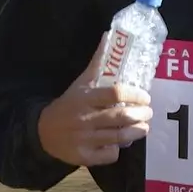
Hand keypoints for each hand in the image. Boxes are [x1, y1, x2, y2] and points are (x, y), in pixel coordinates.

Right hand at [37, 35, 153, 165]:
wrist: (44, 131)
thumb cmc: (69, 103)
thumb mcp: (81, 82)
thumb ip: (98, 62)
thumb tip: (110, 35)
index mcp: (85, 97)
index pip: (115, 93)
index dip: (135, 94)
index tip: (145, 97)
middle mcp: (84, 118)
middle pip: (121, 116)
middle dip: (141, 114)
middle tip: (148, 112)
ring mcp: (84, 139)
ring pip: (118, 137)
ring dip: (137, 131)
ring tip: (144, 127)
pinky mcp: (84, 156)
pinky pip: (109, 154)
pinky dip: (118, 149)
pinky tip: (121, 142)